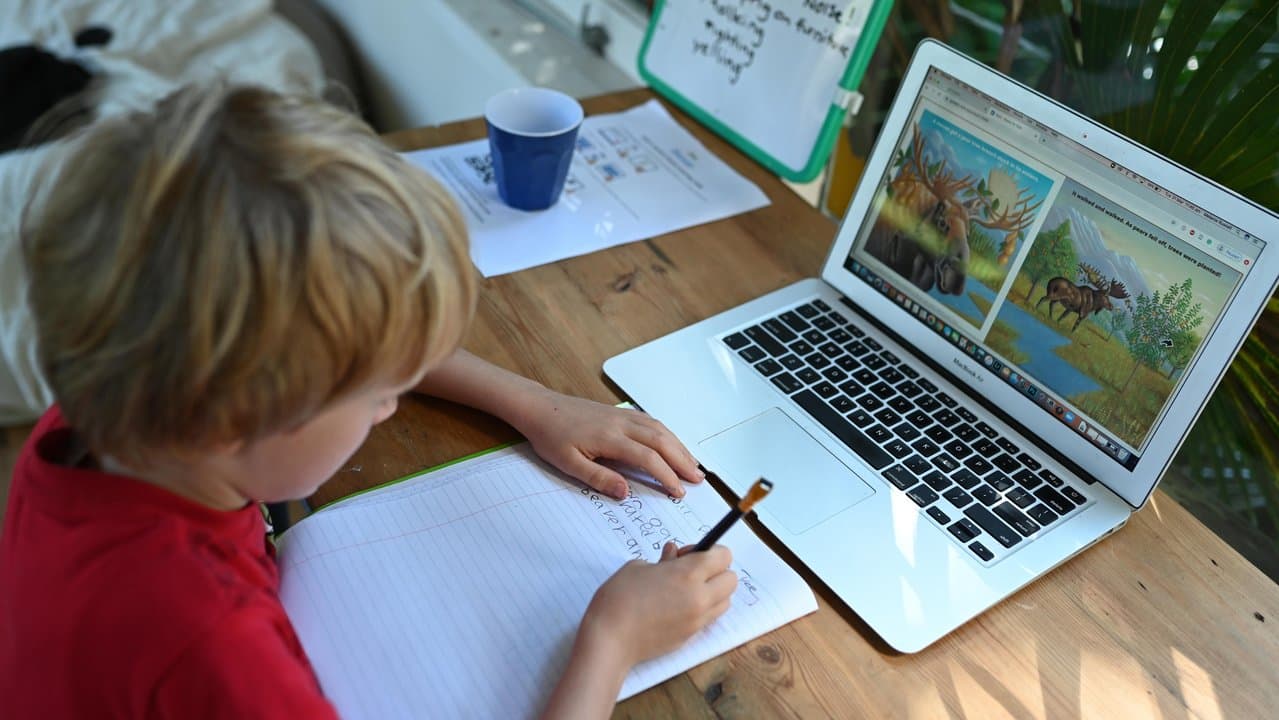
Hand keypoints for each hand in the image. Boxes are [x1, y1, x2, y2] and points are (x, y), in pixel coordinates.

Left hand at [515, 391, 703, 499]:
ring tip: (693, 465)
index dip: (666, 476)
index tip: (678, 492)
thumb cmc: (551, 436)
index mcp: (610, 437)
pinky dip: (668, 434)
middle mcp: (622, 423)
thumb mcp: (568, 464)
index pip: (647, 458)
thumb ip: (598, 478)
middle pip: (661, 441)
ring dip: (679, 447)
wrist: (541, 408)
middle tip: (698, 480)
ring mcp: (623, 415)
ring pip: (660, 429)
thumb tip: (625, 492)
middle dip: (682, 461)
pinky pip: (651, 422)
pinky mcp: (620, 412)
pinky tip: (673, 444)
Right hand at [582, 543, 735, 666]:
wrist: (610, 640)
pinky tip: (676, 607)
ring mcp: (697, 620)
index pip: (723, 556)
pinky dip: (701, 609)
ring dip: (713, 591)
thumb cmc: (619, 598)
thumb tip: (673, 555)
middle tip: (689, 570)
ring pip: (725, 602)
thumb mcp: (637, 567)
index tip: (690, 553)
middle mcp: (700, 598)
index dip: (710, 550)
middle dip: (716, 571)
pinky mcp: (691, 637)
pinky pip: (709, 618)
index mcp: (688, 574)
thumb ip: (662, 560)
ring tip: (685, 590)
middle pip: (731, 580)